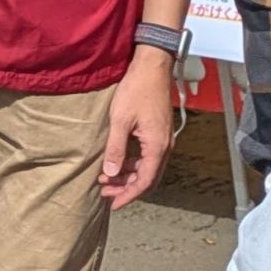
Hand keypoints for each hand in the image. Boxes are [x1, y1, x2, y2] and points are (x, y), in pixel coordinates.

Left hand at [97, 49, 177, 208]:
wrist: (152, 66)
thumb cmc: (137, 89)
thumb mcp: (120, 120)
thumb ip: (116, 149)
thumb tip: (111, 173)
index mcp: (157, 146)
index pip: (144, 181)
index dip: (128, 195)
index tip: (113, 204)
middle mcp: (164, 146)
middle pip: (148, 178)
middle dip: (127, 188)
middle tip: (105, 192)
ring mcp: (163, 139)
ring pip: (148, 168)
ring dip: (128, 176)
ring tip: (106, 178)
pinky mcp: (159, 132)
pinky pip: (148, 157)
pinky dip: (133, 164)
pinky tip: (117, 162)